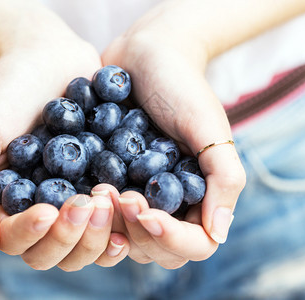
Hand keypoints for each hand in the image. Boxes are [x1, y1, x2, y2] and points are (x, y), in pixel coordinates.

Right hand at [0, 7, 127, 269]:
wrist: (48, 55)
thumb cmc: (6, 91)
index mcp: (10, 206)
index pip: (18, 243)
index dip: (34, 235)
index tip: (49, 210)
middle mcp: (44, 210)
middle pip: (58, 254)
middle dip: (73, 236)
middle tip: (87, 203)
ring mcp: (77, 200)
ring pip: (90, 245)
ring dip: (102, 232)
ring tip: (110, 198)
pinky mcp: (106, 186)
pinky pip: (119, 218)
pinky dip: (127, 218)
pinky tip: (136, 203)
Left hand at [101, 1, 245, 267]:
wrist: (146, 55)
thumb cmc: (183, 86)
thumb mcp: (209, 126)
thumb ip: (224, 177)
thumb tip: (220, 233)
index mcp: (199, 197)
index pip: (194, 244)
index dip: (169, 238)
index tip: (142, 209)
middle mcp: (168, 204)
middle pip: (154, 249)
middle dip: (133, 229)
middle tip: (115, 193)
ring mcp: (137, 196)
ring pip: (122, 239)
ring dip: (108, 224)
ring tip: (97, 188)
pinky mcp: (110, 183)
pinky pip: (98, 214)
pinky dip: (89, 210)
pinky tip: (80, 187)